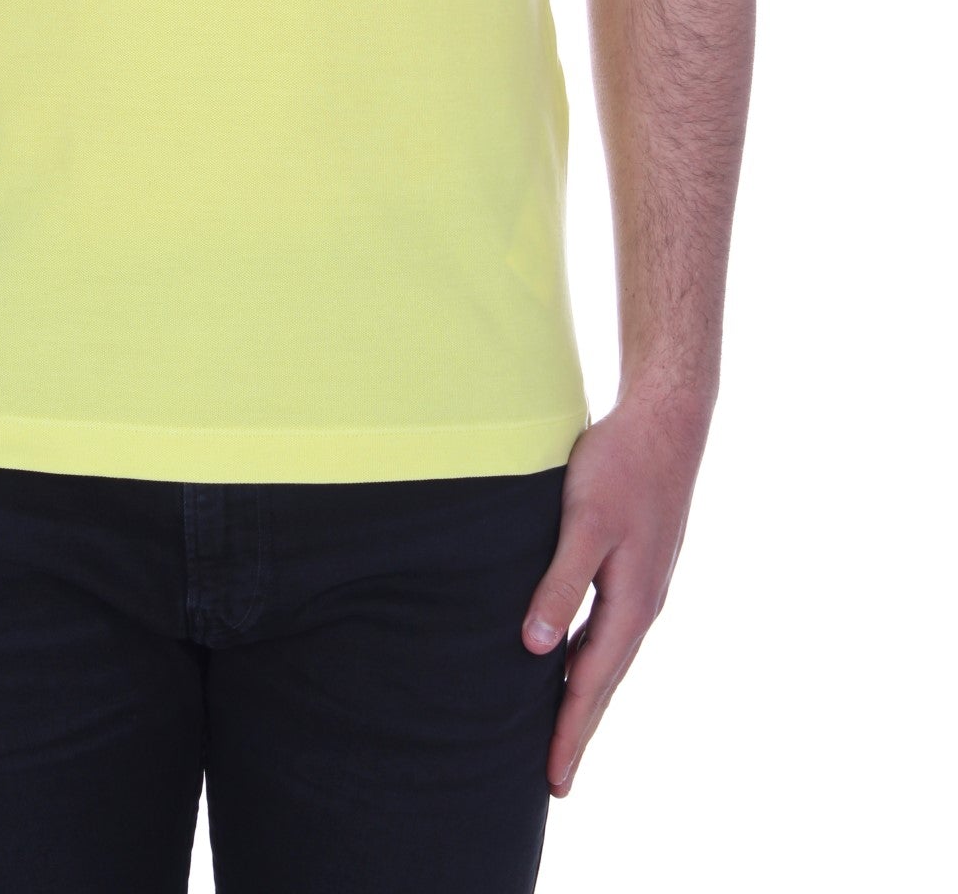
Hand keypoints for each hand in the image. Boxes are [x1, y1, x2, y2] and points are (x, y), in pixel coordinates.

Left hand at [521, 387, 711, 797]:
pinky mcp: (636, 565)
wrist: (667, 421)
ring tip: (561, 729)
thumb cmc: (621, 465)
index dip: (569, 732)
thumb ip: (560, 582)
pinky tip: (569, 656)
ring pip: (607, 656)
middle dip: (578, 728)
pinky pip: (609, 628)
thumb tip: (536, 647)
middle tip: (555, 781)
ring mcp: (642, 585)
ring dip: (583, 695)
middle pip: (603, 681)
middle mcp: (641, 604)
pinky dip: (589, 656)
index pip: (591, 684)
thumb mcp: (584, 521)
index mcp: (631, 604)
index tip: (552, 780)